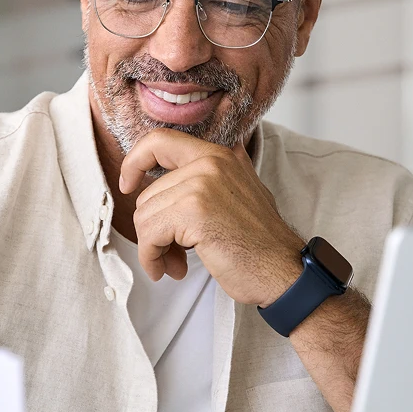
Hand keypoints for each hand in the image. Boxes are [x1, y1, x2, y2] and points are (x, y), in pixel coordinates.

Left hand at [119, 129, 302, 305]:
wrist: (284, 271)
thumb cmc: (258, 242)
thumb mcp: (238, 193)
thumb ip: (208, 178)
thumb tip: (164, 181)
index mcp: (218, 154)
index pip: (158, 140)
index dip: (134, 162)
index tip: (128, 185)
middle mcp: (210, 162)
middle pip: (148, 193)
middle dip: (153, 229)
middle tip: (172, 253)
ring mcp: (202, 184)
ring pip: (145, 216)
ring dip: (154, 248)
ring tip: (176, 264)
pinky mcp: (194, 212)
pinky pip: (149, 235)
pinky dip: (152, 258)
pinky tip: (172, 270)